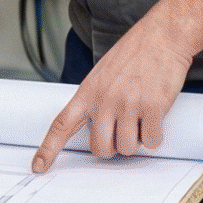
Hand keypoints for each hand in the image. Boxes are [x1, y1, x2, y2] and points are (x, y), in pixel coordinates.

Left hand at [30, 16, 192, 172]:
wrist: (163, 35)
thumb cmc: (135, 52)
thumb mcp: (103, 73)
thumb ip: (96, 99)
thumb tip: (97, 128)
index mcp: (88, 92)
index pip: (61, 125)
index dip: (48, 149)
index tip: (38, 167)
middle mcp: (105, 100)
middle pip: (100, 148)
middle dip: (112, 147)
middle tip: (122, 131)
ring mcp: (129, 105)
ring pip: (127, 148)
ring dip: (136, 141)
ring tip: (141, 117)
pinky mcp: (153, 108)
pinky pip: (152, 141)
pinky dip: (155, 136)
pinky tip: (156, 118)